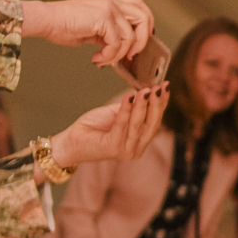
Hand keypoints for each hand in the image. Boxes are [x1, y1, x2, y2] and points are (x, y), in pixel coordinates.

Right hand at [21, 0, 154, 66]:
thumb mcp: (93, 29)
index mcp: (111, 2)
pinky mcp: (103, 18)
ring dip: (119, 54)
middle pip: (144, 17)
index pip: (140, 7)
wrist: (46, 20)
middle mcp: (112, 2)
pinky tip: (97, 57)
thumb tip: (122, 49)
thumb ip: (109, 34)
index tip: (141, 41)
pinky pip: (117, 43)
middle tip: (131, 55)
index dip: (147, 24)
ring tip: (104, 60)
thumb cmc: (64, 26)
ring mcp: (109, 8)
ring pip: (130, 36)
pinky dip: (109, 55)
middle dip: (142, 40)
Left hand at [49, 85, 168, 169]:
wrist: (71, 141)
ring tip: (146, 90)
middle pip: (152, 124)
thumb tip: (147, 92)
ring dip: (143, 105)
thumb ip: (132, 108)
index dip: (162, 104)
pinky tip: (129, 97)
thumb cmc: (94, 127)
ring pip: (138, 124)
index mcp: (140, 141)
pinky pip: (122, 125)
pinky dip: (126, 110)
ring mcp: (126, 150)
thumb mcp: (117, 114)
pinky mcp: (113, 148)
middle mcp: (137, 148)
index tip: (165, 87)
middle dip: (157, 104)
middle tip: (159, 88)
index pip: (155, 121)